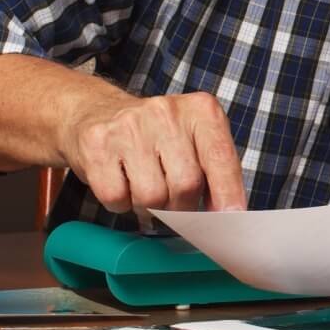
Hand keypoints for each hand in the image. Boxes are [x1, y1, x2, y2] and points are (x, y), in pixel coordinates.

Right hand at [64, 91, 245, 218]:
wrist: (97, 111)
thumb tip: (229, 217)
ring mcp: (129, 125)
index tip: (232, 219)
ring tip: (143, 185)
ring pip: (151, 197)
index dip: (229, 193)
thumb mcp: (195, 141)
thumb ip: (217, 174)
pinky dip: (120, 203)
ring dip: (149, 207)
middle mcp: (166, 112)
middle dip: (181, 207)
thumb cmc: (158, 137)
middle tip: (172, 200)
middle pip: (186, 185)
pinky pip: (116, 198)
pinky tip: (121, 181)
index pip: (221, 157)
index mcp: (200, 110)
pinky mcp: (97, 143)